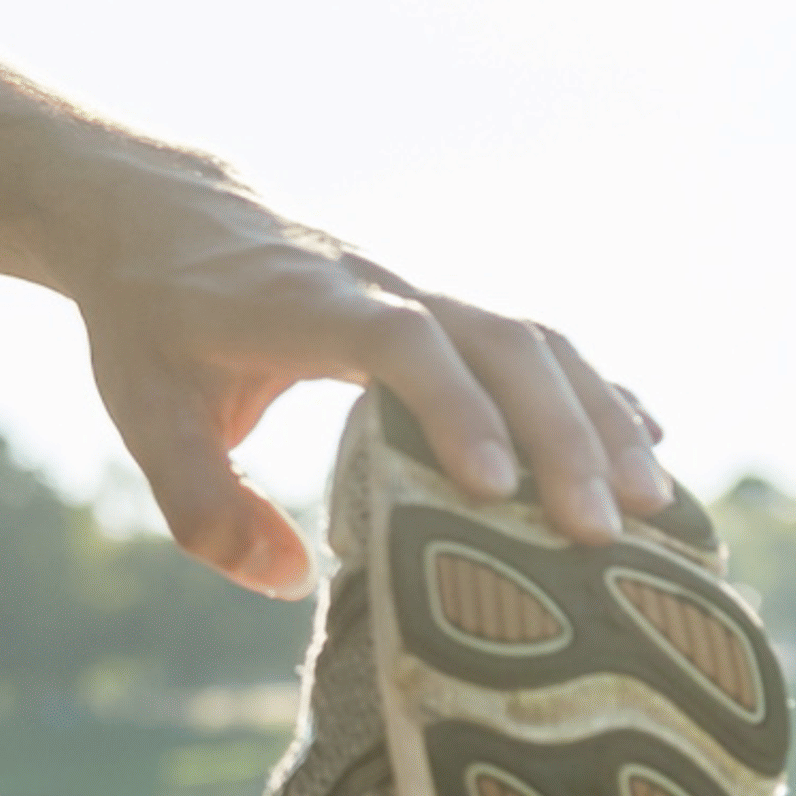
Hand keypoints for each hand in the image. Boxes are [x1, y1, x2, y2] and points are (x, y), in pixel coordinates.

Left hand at [72, 178, 674, 595]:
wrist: (161, 213)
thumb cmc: (152, 319)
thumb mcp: (142, 411)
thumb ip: (200, 503)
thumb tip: (284, 582)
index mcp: (306, 306)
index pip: (400, 340)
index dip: (455, 407)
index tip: (495, 488)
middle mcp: (380, 289)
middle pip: (496, 341)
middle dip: (560, 434)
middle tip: (602, 536)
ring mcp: (419, 292)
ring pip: (532, 338)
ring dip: (596, 416)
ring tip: (653, 509)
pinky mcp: (439, 309)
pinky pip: (535, 342)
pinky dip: (594, 388)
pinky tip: (648, 444)